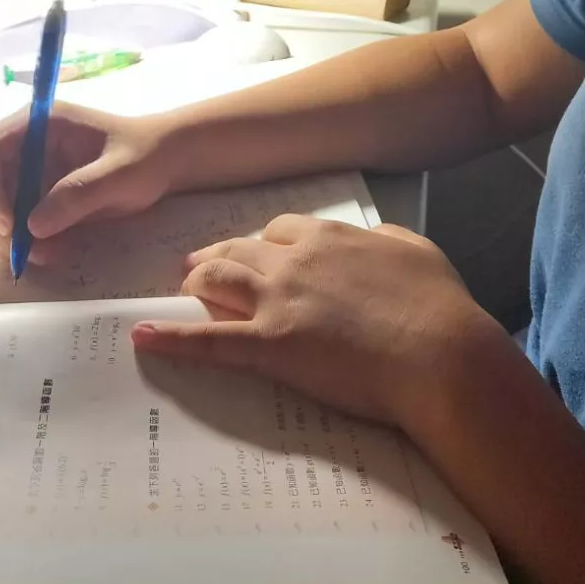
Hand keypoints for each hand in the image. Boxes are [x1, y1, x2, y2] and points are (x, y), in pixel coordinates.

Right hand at [0, 103, 169, 256]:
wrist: (166, 164)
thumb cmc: (146, 156)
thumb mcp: (119, 174)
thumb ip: (78, 194)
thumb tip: (32, 226)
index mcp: (38, 124)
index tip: (9, 225)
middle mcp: (24, 146)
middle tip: (26, 252)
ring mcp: (28, 172)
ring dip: (11, 238)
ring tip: (49, 254)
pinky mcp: (37, 197)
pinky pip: (15, 224)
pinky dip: (26, 243)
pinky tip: (54, 251)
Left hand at [131, 215, 504, 431]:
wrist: (440, 354)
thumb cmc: (439, 307)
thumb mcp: (418, 252)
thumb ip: (388, 240)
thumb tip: (373, 238)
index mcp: (330, 237)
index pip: (282, 229)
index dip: (263, 242)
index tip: (257, 252)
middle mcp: (295, 260)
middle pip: (240, 249)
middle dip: (216, 256)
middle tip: (199, 267)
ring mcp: (278, 301)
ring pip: (219, 281)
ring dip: (195, 283)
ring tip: (181, 288)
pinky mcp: (269, 346)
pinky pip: (209, 342)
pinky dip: (172, 340)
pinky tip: (144, 338)